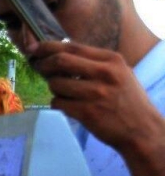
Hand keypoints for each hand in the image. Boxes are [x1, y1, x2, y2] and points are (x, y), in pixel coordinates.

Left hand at [27, 41, 163, 156]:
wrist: (141, 129)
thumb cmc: (126, 100)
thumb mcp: (119, 73)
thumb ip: (93, 63)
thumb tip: (58, 55)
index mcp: (111, 60)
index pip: (73, 46)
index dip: (48, 47)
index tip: (33, 49)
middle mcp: (104, 73)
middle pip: (60, 61)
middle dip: (44, 64)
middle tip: (38, 68)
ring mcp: (95, 93)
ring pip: (56, 84)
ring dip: (53, 88)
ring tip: (64, 93)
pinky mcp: (86, 112)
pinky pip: (57, 103)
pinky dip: (57, 104)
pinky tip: (67, 106)